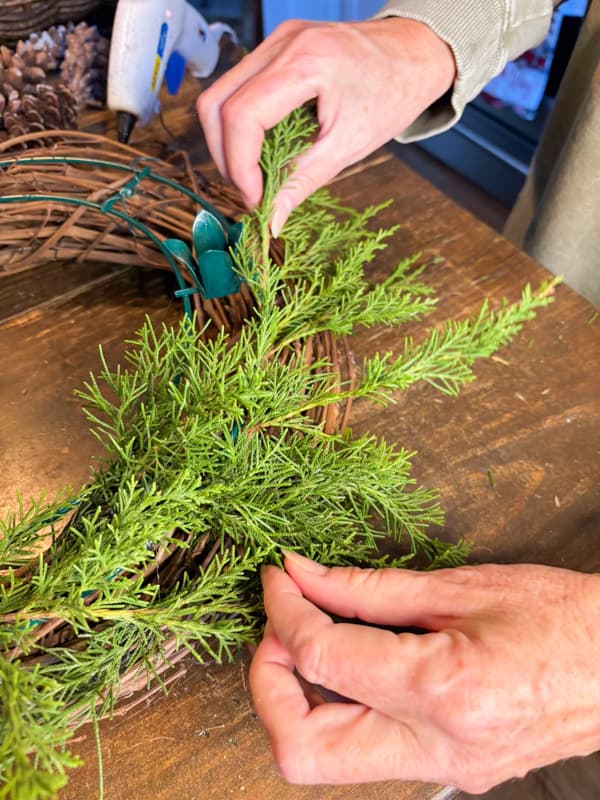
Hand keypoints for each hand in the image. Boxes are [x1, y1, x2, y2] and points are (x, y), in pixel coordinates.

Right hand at [197, 18, 454, 234]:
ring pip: (219, 95)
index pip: (242, 116)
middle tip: (250, 191)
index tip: (255, 199)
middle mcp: (282, 43)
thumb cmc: (393, 93)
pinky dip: (240, 125)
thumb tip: (271, 220)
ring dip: (227, 142)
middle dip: (224, 156)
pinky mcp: (275, 48)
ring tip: (253, 175)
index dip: (238, 165)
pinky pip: (237, 88)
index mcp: (306, 63)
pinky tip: (262, 149)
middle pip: (215, 103)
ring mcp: (275, 41)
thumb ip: (302, 182)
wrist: (415, 52)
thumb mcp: (349, 146)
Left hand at [250, 552, 599, 791]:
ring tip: (313, 640)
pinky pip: (365, 752)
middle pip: (301, 751)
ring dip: (297, 700)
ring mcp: (443, 772)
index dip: (283, 611)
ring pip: (326, 761)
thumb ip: (367, 588)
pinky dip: (340, 707)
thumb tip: (304, 576)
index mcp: (441, 688)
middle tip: (279, 630)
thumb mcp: (459, 586)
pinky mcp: (449, 774)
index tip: (278, 579)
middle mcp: (436, 747)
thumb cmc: (556, 614)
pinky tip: (354, 663)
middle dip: (267, 686)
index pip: (321, 656)